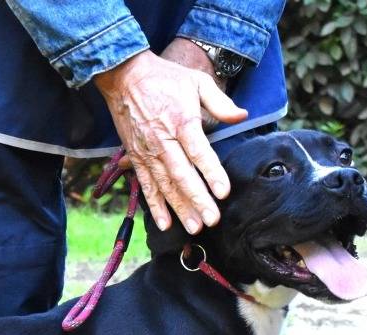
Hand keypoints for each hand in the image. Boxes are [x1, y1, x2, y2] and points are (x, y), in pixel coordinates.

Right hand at [93, 46, 247, 233]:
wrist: (124, 75)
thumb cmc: (165, 78)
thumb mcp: (197, 81)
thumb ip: (220, 102)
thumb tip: (242, 116)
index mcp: (181, 121)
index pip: (199, 152)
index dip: (211, 173)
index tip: (223, 192)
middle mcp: (163, 140)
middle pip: (182, 175)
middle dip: (197, 200)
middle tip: (212, 220)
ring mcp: (148, 151)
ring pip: (165, 185)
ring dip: (179, 208)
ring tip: (194, 227)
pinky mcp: (136, 157)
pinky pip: (146, 185)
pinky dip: (154, 205)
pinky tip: (165, 223)